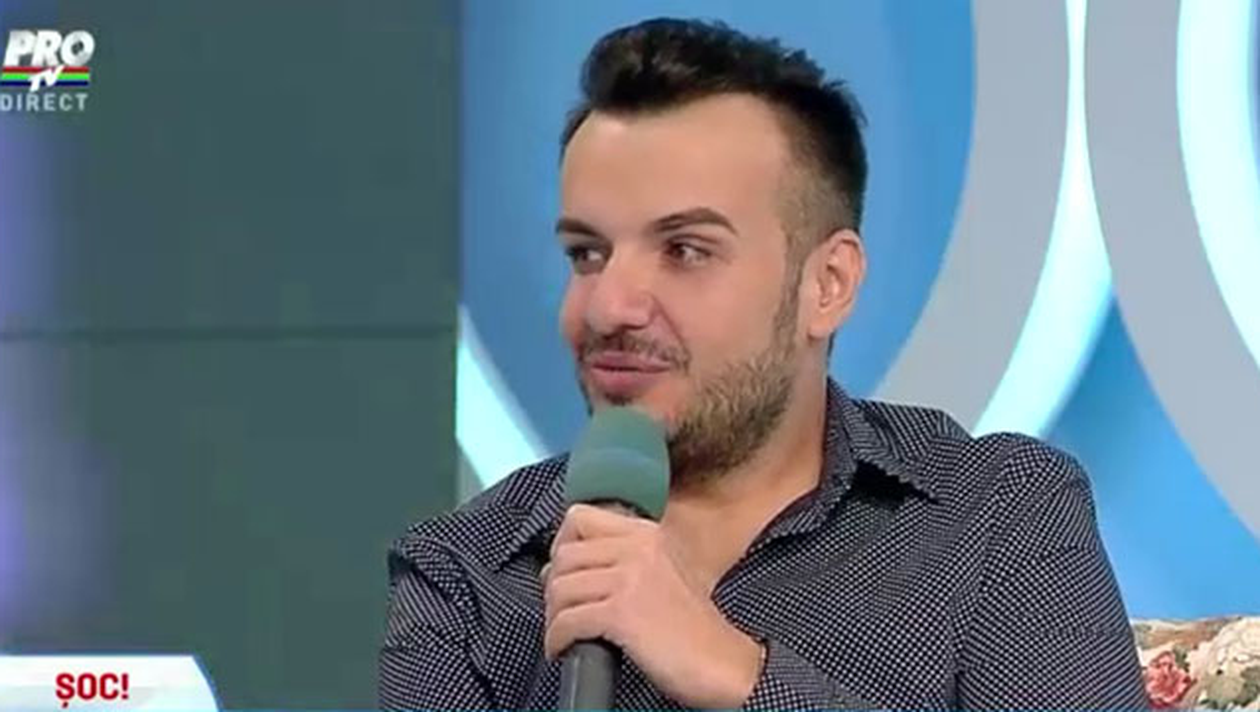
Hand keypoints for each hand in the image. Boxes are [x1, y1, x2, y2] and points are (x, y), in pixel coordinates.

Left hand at [542, 503, 764, 707]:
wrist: (722, 662)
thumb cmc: (692, 628)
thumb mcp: (661, 574)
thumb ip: (619, 561)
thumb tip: (559, 569)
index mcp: (646, 534)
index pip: (579, 518)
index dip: (561, 545)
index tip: (563, 572)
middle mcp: (637, 548)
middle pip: (564, 554)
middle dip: (553, 586)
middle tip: (561, 611)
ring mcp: (629, 578)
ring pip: (560, 588)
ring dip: (553, 616)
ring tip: (563, 634)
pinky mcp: (622, 613)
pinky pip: (567, 621)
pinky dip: (557, 639)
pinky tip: (564, 650)